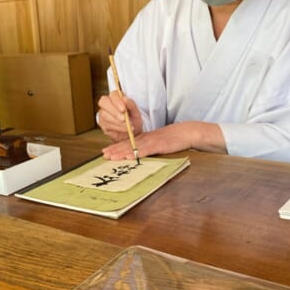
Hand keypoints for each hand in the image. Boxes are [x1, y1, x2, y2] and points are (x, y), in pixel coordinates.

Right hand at [97, 91, 142, 141]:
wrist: (134, 132)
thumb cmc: (134, 120)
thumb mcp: (136, 112)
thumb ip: (131, 105)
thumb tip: (125, 99)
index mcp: (116, 98)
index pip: (113, 95)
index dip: (117, 101)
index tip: (124, 109)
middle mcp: (107, 104)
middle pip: (103, 102)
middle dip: (114, 111)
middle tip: (123, 119)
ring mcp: (103, 114)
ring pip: (104, 115)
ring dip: (117, 121)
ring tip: (127, 125)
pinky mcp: (103, 124)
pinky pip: (107, 125)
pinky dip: (117, 127)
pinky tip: (124, 129)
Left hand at [101, 122, 226, 160]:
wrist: (186, 132)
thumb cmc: (173, 139)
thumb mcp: (157, 142)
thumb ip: (148, 146)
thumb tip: (138, 153)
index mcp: (145, 138)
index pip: (127, 142)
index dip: (116, 147)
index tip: (106, 151)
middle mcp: (145, 139)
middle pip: (126, 144)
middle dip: (114, 150)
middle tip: (103, 154)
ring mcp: (151, 142)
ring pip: (133, 147)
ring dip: (121, 152)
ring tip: (110, 156)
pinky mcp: (158, 145)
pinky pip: (145, 150)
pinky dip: (135, 154)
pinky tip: (128, 157)